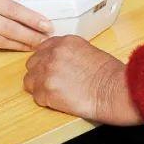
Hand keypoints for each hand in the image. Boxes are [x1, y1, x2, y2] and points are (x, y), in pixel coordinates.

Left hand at [23, 36, 142, 125]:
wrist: (114, 90)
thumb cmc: (109, 75)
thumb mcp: (88, 51)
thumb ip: (69, 53)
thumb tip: (61, 62)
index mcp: (64, 42)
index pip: (42, 49)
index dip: (45, 61)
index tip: (49, 68)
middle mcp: (53, 54)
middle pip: (32, 64)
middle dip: (39, 74)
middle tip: (52, 83)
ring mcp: (48, 72)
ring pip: (30, 81)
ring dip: (40, 88)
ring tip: (55, 94)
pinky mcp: (47, 91)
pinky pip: (36, 97)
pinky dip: (46, 101)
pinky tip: (59, 101)